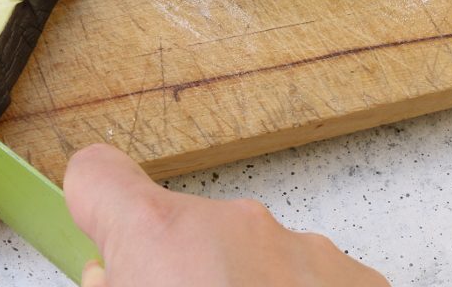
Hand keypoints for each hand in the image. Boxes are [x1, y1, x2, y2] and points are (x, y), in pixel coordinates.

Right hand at [64, 144, 388, 286]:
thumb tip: (111, 281)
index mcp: (160, 236)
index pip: (97, 174)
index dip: (95, 208)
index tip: (104, 242)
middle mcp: (235, 226)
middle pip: (180, 228)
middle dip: (178, 274)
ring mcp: (303, 250)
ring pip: (248, 254)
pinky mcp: (357, 280)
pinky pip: (305, 276)